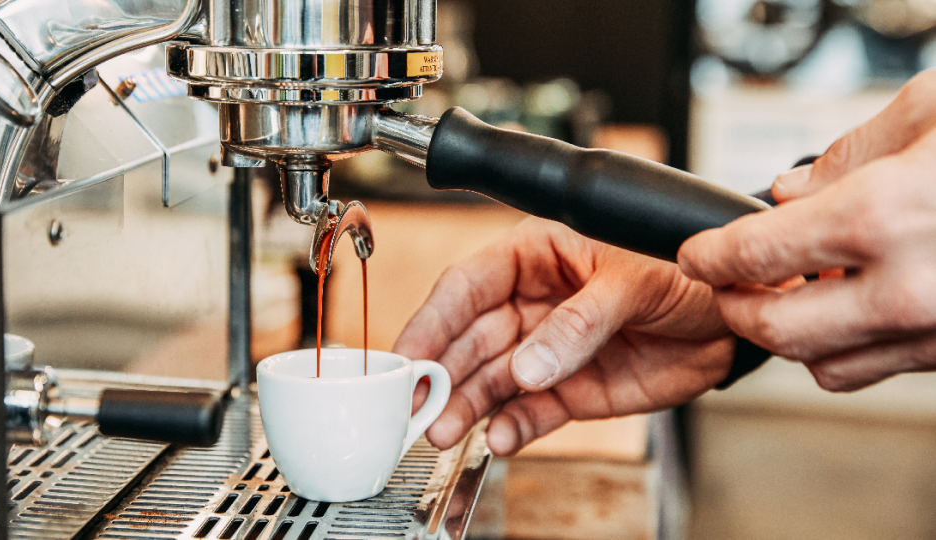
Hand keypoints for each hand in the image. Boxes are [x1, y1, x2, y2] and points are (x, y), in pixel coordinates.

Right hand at [394, 218, 734, 455]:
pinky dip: (513, 427)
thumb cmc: (685, 267)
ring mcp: (549, 348)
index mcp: (536, 254)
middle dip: (440, 374)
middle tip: (416, 408)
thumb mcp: (635, 280)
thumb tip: (530, 366)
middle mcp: (533, 301)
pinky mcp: (572, 389)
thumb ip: (582, 321)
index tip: (408, 356)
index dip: (433, 320)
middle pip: (470, 339)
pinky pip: (532, 412)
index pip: (468, 285)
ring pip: (493, 380)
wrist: (736, 314)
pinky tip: (498, 438)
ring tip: (446, 432)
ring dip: (467, 406)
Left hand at [678, 69, 935, 391]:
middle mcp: (913, 290)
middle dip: (737, 309)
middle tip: (725, 284)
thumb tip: (788, 191)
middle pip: (777, 332)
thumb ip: (849, 155)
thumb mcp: (934, 113)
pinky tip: (855, 303)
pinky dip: (852, 345)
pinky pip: (885, 368)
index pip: (755, 256)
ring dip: (793, 336)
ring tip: (792, 293)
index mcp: (888, 218)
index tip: (697, 252)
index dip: (710, 256)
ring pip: (827, 366)